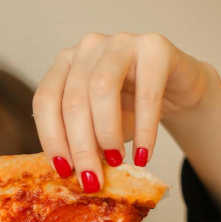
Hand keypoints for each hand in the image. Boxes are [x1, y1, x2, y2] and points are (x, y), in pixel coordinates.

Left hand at [32, 32, 210, 192]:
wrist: (175, 90)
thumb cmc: (128, 109)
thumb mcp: (96, 126)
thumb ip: (78, 140)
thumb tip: (67, 173)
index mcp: (63, 64)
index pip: (45, 101)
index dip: (50, 138)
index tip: (63, 170)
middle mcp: (86, 47)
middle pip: (73, 100)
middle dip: (81, 147)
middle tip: (91, 179)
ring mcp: (120, 42)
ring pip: (102, 89)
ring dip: (106, 134)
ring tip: (116, 162)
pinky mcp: (155, 47)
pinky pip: (146, 93)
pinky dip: (144, 130)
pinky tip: (143, 155)